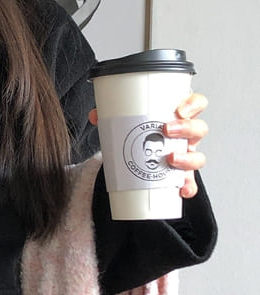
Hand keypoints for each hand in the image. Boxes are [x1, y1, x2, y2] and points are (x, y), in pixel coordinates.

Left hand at [88, 92, 207, 198]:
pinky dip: (188, 187)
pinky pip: (190, 182)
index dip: (194, 104)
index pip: (197, 104)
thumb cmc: (139, 136)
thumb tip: (95, 115)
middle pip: (199, 129)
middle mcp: (186, 137)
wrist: (136, 157)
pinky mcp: (179, 176)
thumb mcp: (126, 123)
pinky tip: (182, 190)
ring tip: (170, 159)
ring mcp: (185, 156)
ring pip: (198, 156)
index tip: (179, 109)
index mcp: (178, 118)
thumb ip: (110, 118)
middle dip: (186, 128)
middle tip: (167, 130)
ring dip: (188, 158)